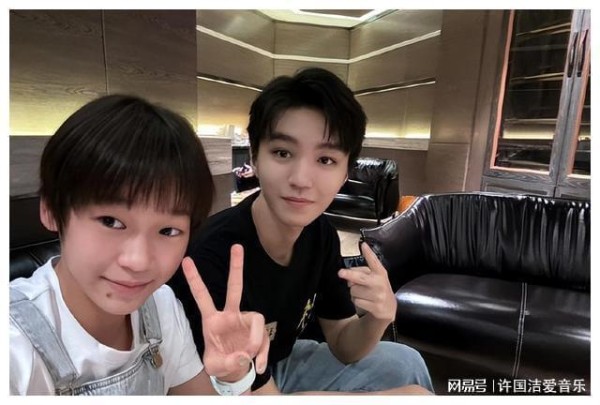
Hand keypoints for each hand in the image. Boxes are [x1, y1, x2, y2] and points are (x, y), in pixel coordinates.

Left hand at [181, 244, 268, 381]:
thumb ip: (227, 362)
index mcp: (212, 320)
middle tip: (237, 246)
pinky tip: (259, 365)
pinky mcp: (258, 331)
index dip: (195, 279)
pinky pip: (263, 340)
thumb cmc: (221, 364)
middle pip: (234, 287)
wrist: (235, 372)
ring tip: (250, 357)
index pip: (202, 296)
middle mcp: (230, 315)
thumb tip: (244, 355)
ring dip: (256, 341)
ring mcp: (245, 321)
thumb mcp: (216, 367)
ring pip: (257, 320)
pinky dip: (263, 354)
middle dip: (236, 266)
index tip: (187, 260)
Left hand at [337, 242, 396, 322]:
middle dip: (349, 274)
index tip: (363, 245)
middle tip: (340, 272)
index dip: (368, 253)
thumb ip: (363, 273)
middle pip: (360, 277)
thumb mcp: (375, 278)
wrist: (389, 308)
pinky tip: (364, 302)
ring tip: (362, 293)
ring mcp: (378, 295)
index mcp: (380, 273)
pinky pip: (356, 301)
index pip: (374, 261)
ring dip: (354, 292)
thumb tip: (347, 274)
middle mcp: (380, 283)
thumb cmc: (378, 289)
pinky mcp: (375, 306)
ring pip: (354, 290)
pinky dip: (356, 301)